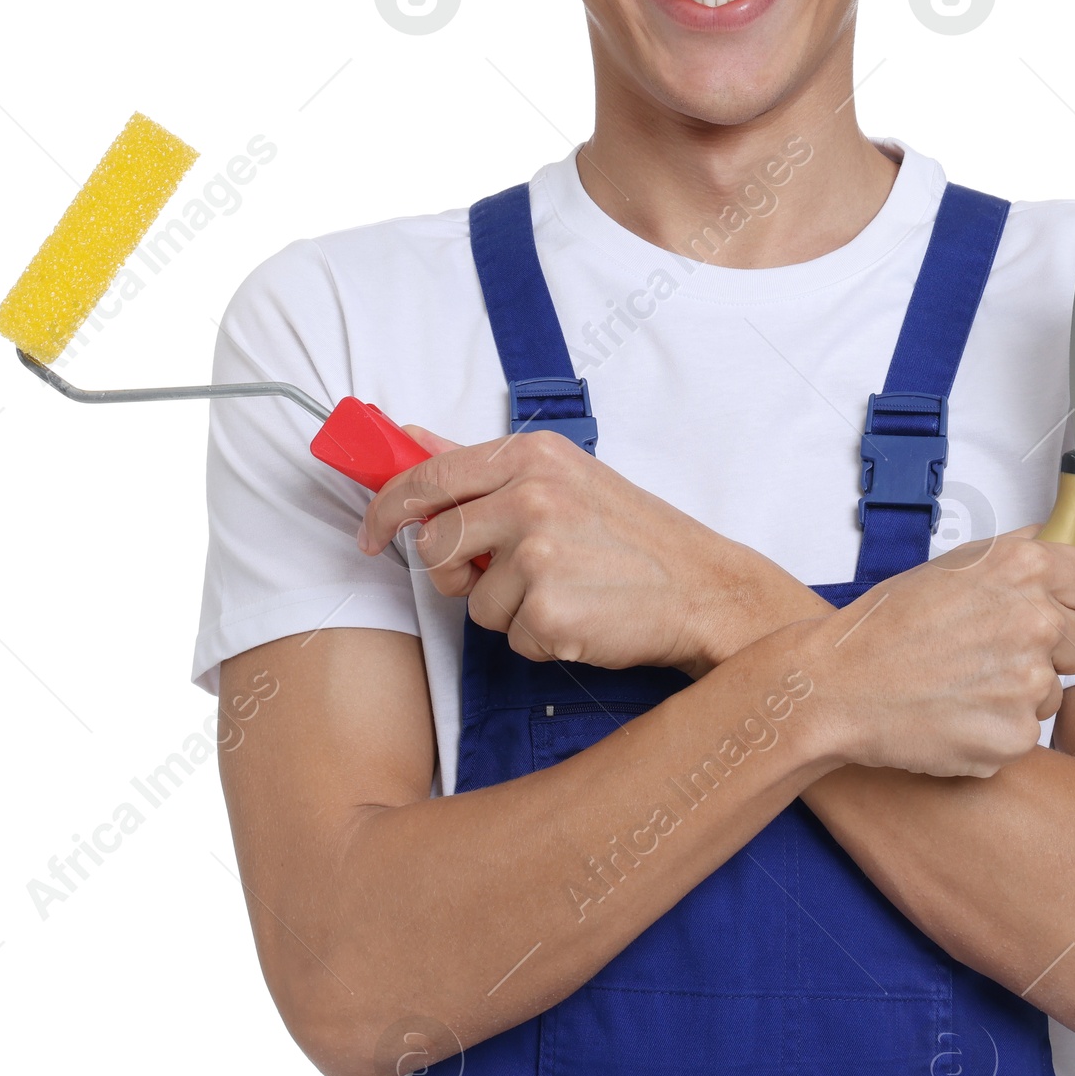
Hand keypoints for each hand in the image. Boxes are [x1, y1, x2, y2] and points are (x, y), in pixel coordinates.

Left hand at [357, 426, 812, 675]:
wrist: (703, 589)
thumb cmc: (633, 536)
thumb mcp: (565, 477)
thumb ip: (481, 464)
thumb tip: (410, 437)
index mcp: (533, 457)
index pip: (427, 478)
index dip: (386, 508)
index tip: (372, 531)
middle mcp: (532, 497)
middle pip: (436, 545)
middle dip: (456, 571)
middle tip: (498, 574)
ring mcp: (540, 556)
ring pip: (472, 600)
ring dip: (508, 608)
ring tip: (564, 591)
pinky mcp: (550, 612)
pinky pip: (509, 638)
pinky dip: (538, 638)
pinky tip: (580, 617)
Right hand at [790, 528, 1074, 779]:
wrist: (840, 685)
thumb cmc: (886, 625)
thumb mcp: (952, 563)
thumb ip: (1014, 552)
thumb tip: (1052, 537)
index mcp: (1025, 568)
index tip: (1063, 611)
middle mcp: (1038, 620)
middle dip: (1048, 652)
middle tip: (990, 652)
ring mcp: (1030, 682)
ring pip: (1053, 692)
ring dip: (1020, 692)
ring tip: (963, 683)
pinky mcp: (1017, 735)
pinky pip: (1027, 732)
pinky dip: (997, 728)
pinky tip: (957, 713)